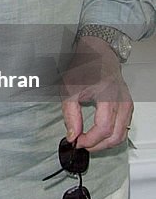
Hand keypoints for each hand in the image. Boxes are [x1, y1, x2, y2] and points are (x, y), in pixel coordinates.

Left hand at [61, 36, 132, 151]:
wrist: (98, 54)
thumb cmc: (84, 68)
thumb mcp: (69, 89)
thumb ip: (70, 114)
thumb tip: (72, 135)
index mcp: (108, 96)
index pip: (103, 128)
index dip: (90, 140)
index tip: (77, 142)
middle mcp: (122, 102)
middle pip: (115, 135)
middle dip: (97, 145)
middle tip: (82, 144)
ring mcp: (127, 104)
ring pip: (121, 134)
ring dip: (105, 143)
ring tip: (88, 140)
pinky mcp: (128, 106)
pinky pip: (123, 127)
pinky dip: (111, 135)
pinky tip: (98, 134)